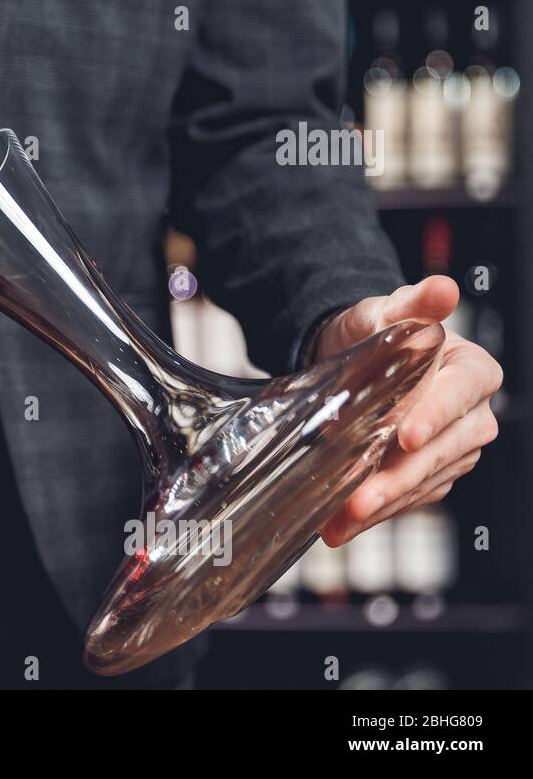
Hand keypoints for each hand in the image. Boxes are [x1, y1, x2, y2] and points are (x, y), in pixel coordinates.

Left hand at [311, 275, 500, 545]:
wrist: (352, 358)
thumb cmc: (376, 332)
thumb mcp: (386, 311)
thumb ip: (414, 304)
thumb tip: (442, 289)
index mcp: (472, 372)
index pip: (460, 395)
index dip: (434, 416)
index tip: (405, 436)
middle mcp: (472, 416)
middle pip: (442, 452)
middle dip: (399, 477)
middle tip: (360, 497)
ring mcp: (452, 450)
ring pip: (423, 483)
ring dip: (382, 505)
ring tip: (341, 520)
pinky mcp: (429, 475)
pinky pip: (407, 499)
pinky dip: (375, 513)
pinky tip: (341, 524)